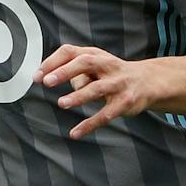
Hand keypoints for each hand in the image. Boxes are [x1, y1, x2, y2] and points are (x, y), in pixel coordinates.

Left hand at [39, 45, 162, 140]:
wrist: (148, 82)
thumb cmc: (112, 74)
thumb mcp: (95, 65)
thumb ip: (73, 69)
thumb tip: (47, 76)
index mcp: (96, 55)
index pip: (71, 52)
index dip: (53, 61)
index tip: (37, 75)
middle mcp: (107, 66)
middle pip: (85, 63)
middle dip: (65, 72)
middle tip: (47, 82)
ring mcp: (117, 84)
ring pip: (96, 88)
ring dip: (78, 96)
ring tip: (61, 103)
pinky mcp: (124, 103)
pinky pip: (105, 115)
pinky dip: (89, 125)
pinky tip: (75, 133)